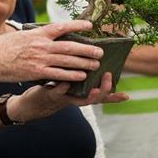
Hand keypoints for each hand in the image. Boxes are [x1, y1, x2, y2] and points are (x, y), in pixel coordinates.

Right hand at [0, 20, 103, 82]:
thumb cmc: (1, 47)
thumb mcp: (19, 35)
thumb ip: (34, 36)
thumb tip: (45, 34)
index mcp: (37, 34)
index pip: (62, 27)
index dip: (77, 25)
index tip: (90, 26)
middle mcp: (41, 45)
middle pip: (70, 46)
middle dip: (87, 49)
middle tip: (100, 51)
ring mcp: (39, 59)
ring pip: (67, 60)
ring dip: (83, 62)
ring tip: (96, 64)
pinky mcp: (36, 72)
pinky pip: (58, 74)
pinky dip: (71, 75)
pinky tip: (81, 76)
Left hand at [10, 72, 128, 121]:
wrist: (31, 102)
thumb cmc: (52, 87)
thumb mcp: (68, 81)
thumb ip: (77, 71)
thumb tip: (90, 54)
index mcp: (82, 94)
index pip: (101, 97)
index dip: (114, 98)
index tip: (126, 96)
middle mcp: (76, 99)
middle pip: (94, 99)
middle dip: (104, 90)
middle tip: (109, 77)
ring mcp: (64, 99)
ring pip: (80, 101)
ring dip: (88, 95)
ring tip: (94, 88)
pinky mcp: (50, 95)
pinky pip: (57, 93)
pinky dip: (61, 89)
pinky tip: (65, 82)